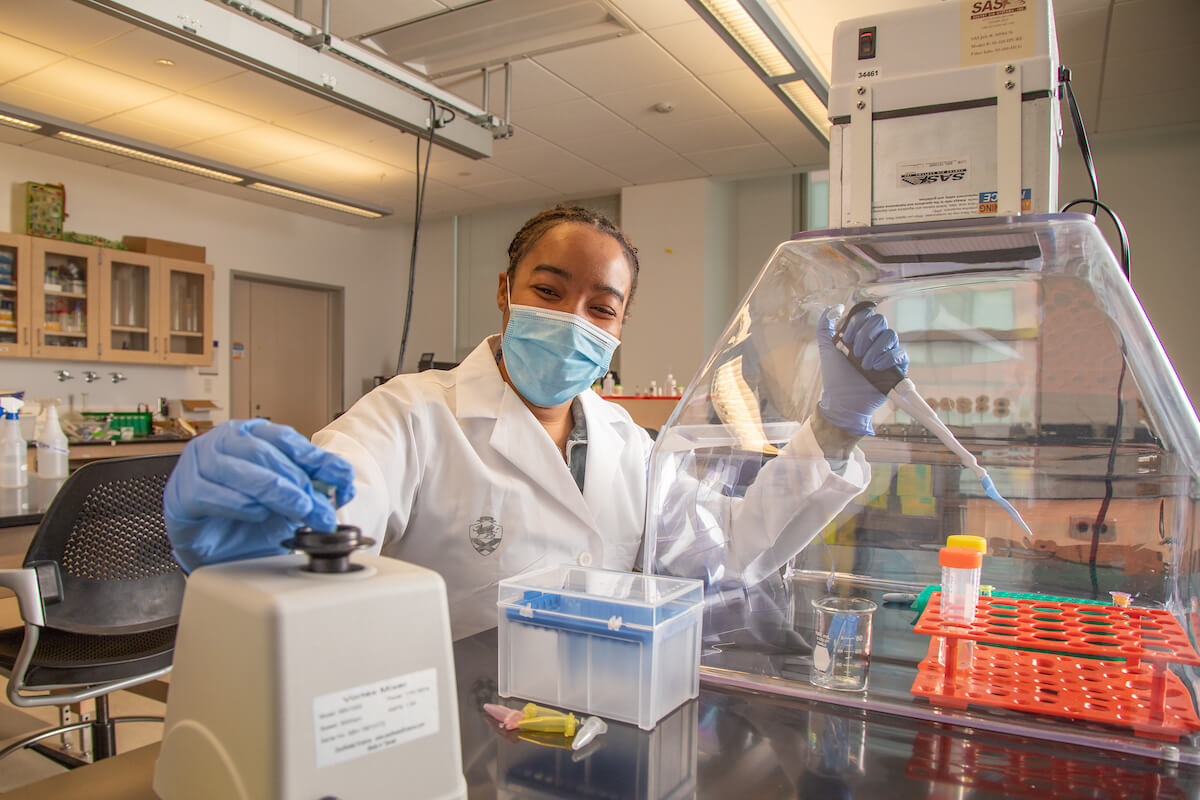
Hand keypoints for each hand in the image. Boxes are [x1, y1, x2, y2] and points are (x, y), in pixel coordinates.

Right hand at [164, 419, 354, 570]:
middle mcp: (222, 443)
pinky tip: (258, 513)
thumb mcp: (287, 498)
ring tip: (300, 509)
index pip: (285, 438)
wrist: (214, 547)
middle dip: (299, 481)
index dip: (315, 457)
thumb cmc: (247, 514)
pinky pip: (211, 493)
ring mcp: (198, 465)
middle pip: (265, 454)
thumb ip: (310, 487)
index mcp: (249, 434)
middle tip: (322, 505)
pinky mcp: (182, 493)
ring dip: (276, 492)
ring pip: (241, 470)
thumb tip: (340, 486)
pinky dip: (239, 504)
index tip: (340, 476)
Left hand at [816, 305, 907, 435]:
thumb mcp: (825, 348)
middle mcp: (875, 341)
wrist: (843, 401)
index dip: (857, 322)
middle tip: (855, 352)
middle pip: (880, 321)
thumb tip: (836, 307)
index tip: (845, 339)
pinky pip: (901, 354)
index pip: (866, 314)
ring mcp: (887, 353)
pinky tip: (876, 367)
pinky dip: (888, 358)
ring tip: (864, 364)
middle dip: (865, 334)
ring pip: (891, 335)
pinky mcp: (897, 368)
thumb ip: (825, 325)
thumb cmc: (835, 377)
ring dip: (875, 348)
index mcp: (860, 334)